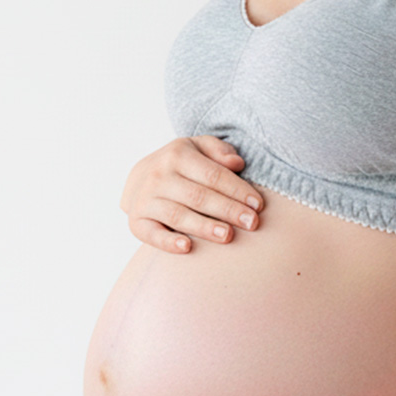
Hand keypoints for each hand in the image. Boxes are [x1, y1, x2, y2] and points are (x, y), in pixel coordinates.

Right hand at [119, 135, 263, 252]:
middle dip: (228, 210)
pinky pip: (151, 234)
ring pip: (178, 215)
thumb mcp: (198, 147)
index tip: (258, 204)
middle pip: (199, 196)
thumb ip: (218, 150)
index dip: (237, 190)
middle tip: (252, 223)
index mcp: (178, 154)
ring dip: (204, 227)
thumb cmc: (180, 164)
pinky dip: (168, 242)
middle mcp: (159, 176)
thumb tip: (237, 163)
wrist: (139, 177)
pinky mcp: (137, 221)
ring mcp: (146, 199)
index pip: (213, 174)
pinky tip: (187, 248)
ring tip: (228, 235)